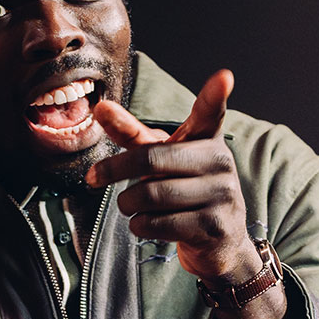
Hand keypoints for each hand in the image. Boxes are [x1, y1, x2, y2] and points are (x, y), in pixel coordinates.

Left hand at [87, 70, 263, 283]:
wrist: (221, 241)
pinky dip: (139, 225)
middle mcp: (219, 162)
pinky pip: (158, 223)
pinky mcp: (212, 226)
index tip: (224, 76)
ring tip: (128, 205)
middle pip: (152, 159)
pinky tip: (144, 223)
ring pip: (151, 195)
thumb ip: (132, 135)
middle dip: (114, 170)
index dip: (216, 95)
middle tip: (93, 178)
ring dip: (126, 203)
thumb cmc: (185, 189)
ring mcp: (220, 195)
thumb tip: (101, 108)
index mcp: (207, 139)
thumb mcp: (162, 158)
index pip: (211, 113)